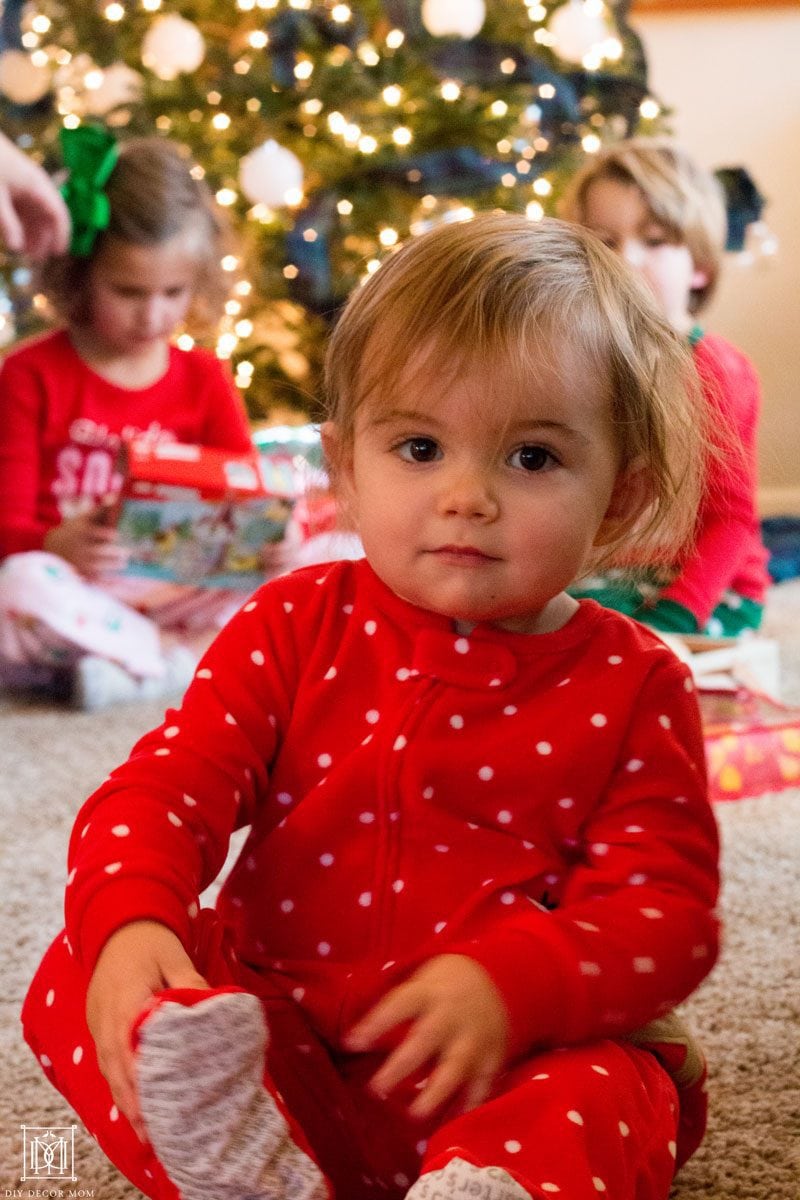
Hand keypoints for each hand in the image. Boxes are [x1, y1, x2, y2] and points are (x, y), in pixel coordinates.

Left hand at [0, 132, 69, 258]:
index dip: (61, 234)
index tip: (58, 253)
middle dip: (45, 237)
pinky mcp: (13, 184)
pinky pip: (23, 207)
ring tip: (26, 250)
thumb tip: (17, 248)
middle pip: (48, 215)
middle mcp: (36, 185)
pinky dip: (22, 222)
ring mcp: (24, 184)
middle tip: (37, 258)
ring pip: (35, 213)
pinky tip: (15, 234)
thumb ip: (8, 223)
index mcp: (39, 186)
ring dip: (33, 232)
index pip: (58, 213)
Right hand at [43, 508, 128, 577]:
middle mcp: (79, 547)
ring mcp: (79, 562)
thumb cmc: (75, 530)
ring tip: (123, 563)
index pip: (92, 532)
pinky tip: (115, 581)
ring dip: (110, 565)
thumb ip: (100, 510)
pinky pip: (92, 578)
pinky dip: (103, 581)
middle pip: (96, 551)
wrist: (53, 547)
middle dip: (111, 553)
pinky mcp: (79, 573)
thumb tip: (115, 497)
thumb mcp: (84, 518)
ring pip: (95, 566)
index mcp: (81, 532)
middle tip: (126, 554)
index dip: (104, 534)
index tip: (117, 535)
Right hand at [86, 921, 209, 1139]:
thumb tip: (213, 1011)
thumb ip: (191, 983)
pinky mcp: (99, 1026)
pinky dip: (120, 1084)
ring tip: (146, 1131)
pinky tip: (134, 1104)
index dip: (141, 1080)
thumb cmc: (151, 941)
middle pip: (117, 1069)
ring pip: (109, 1070)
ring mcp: (99, 1024)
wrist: (119, 923)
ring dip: (126, 1100)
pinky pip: (107, 1062)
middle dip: (134, 1103)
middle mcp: (107, 1019)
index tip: (156, 1106)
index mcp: (126, 1001)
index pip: (129, 1048)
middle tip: (154, 1135)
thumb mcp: (175, 956)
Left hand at [345, 954, 509, 1119]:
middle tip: (376, 1088)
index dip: (376, 1022)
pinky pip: (482, 1082)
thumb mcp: (420, 982)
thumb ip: (395, 1008)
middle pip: (425, 1039)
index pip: (400, 1003)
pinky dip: (471, 1103)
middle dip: (401, 1065)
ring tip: (415, 1113)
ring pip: (455, 1065)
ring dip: (436, 1090)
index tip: (352, 1042)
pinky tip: (454, 1120)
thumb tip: (354, 1038)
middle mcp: (451, 1015)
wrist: (498, 975)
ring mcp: (474, 1037)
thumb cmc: (443, 985)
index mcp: (429, 992)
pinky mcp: (492, 1055)